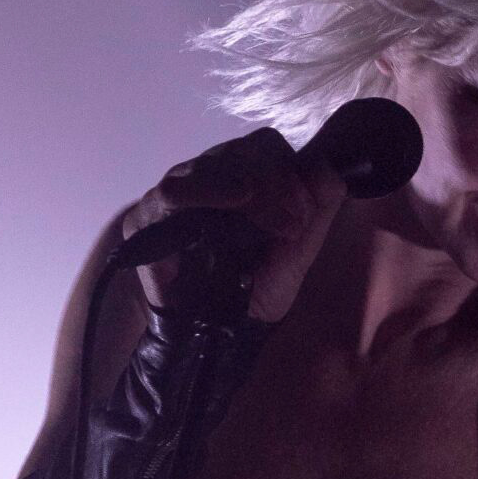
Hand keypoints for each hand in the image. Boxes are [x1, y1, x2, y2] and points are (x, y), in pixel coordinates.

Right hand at [121, 126, 346, 319]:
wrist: (223, 331)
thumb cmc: (258, 287)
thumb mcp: (299, 250)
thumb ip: (319, 208)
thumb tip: (329, 166)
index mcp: (246, 177)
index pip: (265, 147)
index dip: (287, 172)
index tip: (302, 214)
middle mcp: (210, 177)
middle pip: (241, 151)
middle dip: (272, 182)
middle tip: (288, 225)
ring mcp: (177, 191)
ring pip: (210, 165)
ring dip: (245, 187)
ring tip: (263, 218)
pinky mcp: (148, 216)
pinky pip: (171, 193)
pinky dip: (202, 192)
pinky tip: (231, 200)